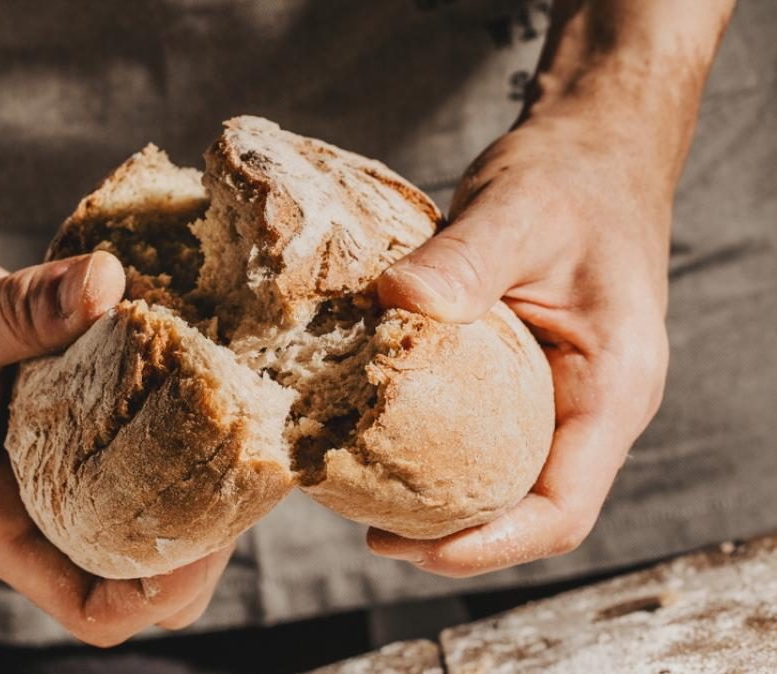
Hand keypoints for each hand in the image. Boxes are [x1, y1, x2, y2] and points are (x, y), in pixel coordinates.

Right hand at [0, 223, 231, 644]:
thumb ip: (20, 312)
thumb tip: (107, 283)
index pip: (92, 604)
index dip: (159, 589)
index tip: (211, 532)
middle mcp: (39, 504)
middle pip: (142, 567)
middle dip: (201, 533)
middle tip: (244, 465)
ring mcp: (63, 462)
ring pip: (150, 502)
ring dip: (200, 471)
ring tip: (241, 418)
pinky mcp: (81, 416)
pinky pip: (142, 435)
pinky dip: (179, 415)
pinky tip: (211, 368)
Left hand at [368, 112, 669, 575]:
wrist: (593, 149)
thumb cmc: (573, 179)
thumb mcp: (520, 211)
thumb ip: (465, 261)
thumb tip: (393, 302)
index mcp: (613, 387)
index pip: (562, 509)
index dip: (489, 546)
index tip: (410, 547)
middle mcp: (592, 406)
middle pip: (528, 509)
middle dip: (453, 536)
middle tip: (370, 531)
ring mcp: (561, 394)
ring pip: (507, 478)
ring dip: (443, 500)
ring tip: (365, 497)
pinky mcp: (528, 375)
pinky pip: (487, 434)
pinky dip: (438, 450)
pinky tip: (380, 437)